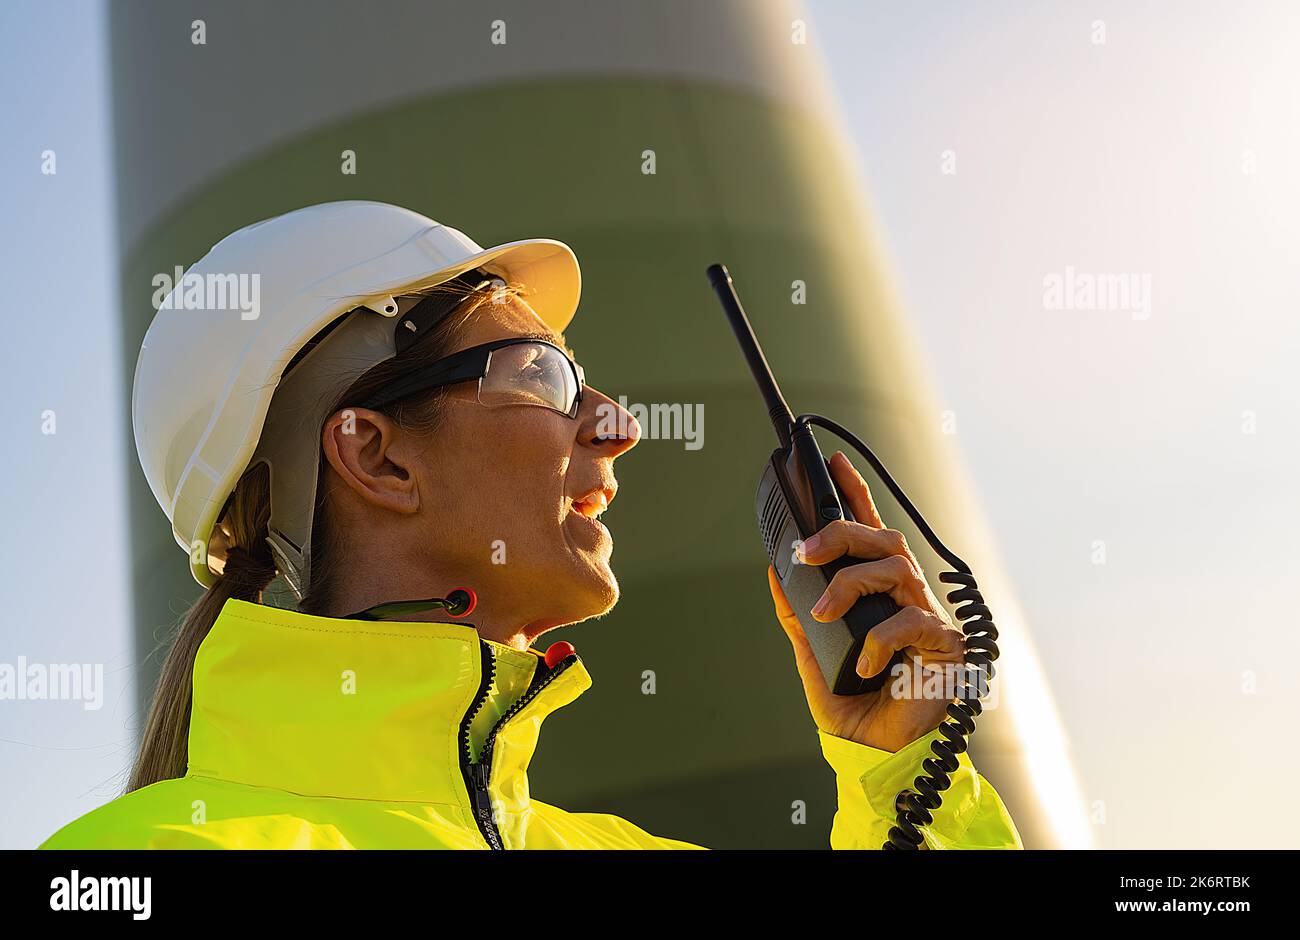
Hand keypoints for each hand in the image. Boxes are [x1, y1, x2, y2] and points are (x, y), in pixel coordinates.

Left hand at [767, 451, 966, 752]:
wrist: (875, 757)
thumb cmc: (852, 706)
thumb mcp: (813, 655)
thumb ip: (798, 615)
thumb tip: (775, 574)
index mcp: (878, 596)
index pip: (870, 535)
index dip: (857, 496)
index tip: (834, 463)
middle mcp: (907, 599)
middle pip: (885, 541)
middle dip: (844, 534)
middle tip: (806, 552)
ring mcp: (929, 620)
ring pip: (898, 569)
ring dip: (853, 582)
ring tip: (825, 610)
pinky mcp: (946, 648)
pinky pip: (914, 621)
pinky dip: (883, 637)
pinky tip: (868, 661)